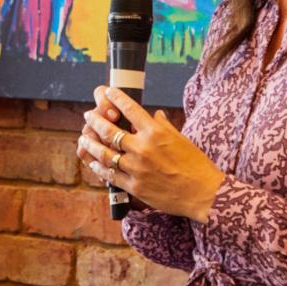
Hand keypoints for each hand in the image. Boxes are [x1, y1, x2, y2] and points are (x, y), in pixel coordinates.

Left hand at [79, 86, 224, 223]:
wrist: (203, 193)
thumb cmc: (196, 165)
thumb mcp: (182, 140)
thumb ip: (165, 126)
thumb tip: (156, 115)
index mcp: (156, 133)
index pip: (130, 109)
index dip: (116, 98)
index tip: (108, 92)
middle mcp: (143, 148)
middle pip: (110, 131)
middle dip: (96, 120)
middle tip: (88, 115)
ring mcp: (136, 168)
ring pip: (104, 153)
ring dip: (91, 144)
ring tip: (84, 137)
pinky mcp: (134, 186)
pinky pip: (110, 175)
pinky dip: (99, 167)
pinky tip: (93, 162)